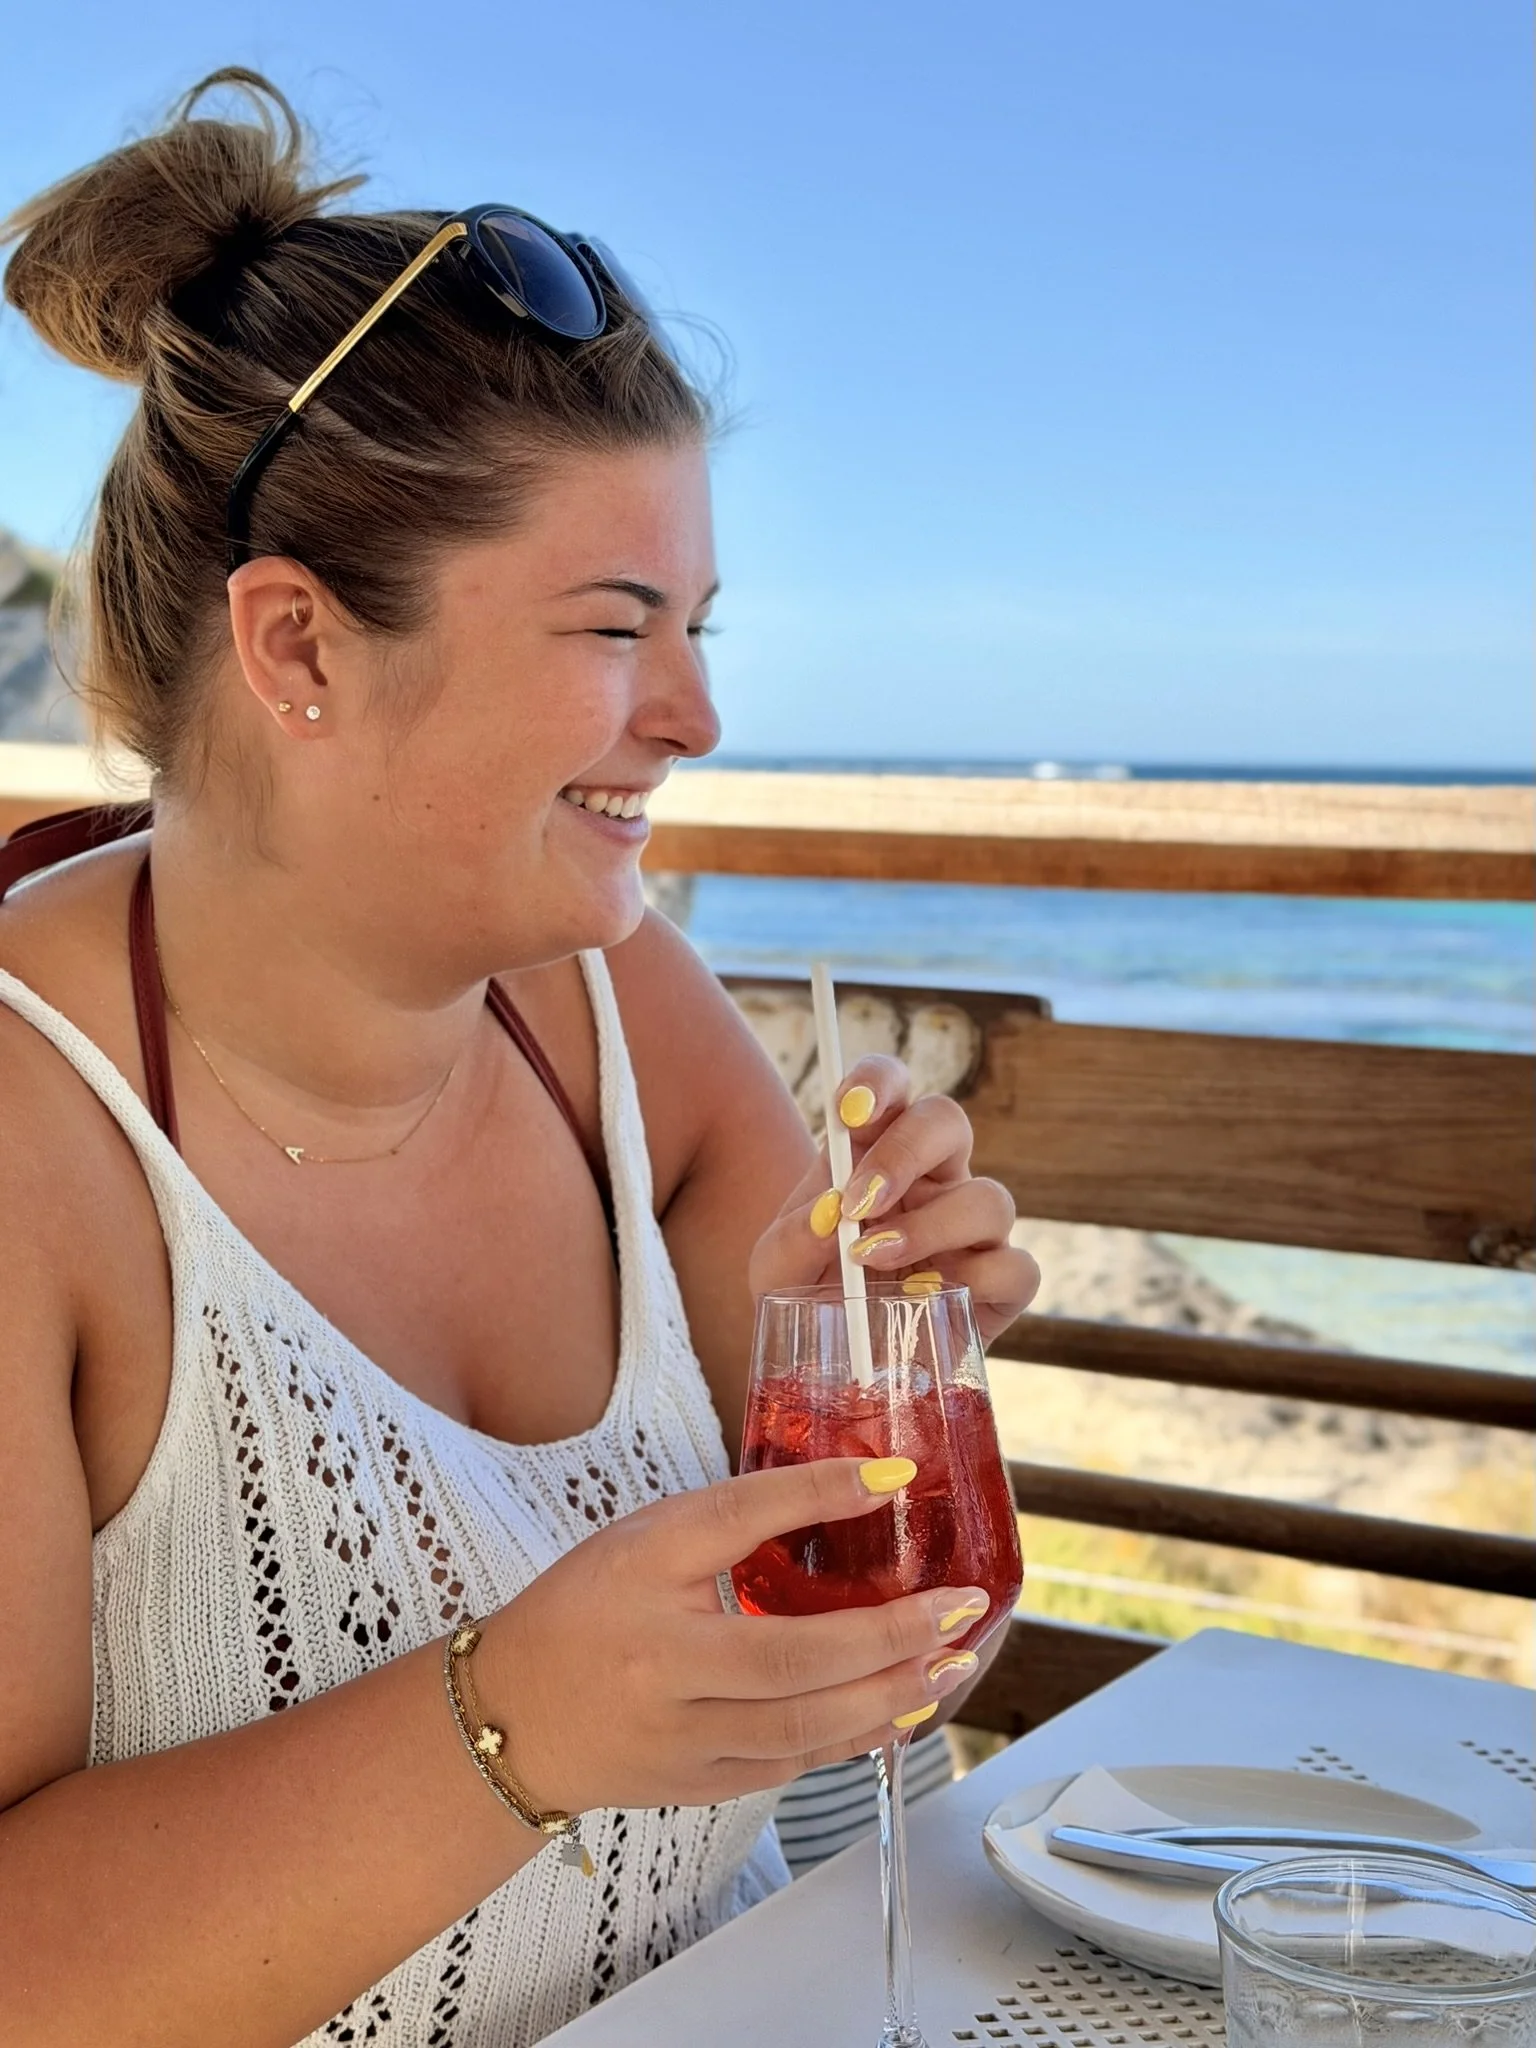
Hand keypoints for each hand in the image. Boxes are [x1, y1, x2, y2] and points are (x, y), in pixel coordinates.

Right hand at [479, 1459, 991, 1813]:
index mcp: (644, 1590)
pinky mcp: (703, 1787)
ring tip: (951, 1662)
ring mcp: (685, 1744)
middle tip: (958, 1606)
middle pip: (792, 1662)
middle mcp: (665, 1676)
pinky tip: (900, 1706)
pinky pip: (795, 1766)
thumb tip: (855, 1484)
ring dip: (891, 1696)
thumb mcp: (648, 1540)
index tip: (894, 1476)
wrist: (511, 1718)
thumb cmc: (583, 1612)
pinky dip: (855, 1737)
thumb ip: (742, 1515)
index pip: (737, 1527)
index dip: (817, 1496)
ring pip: (805, 1732)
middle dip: (890, 1637)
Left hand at [748, 1056, 1039, 1350]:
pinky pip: (1018, 1267)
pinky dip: (978, 1282)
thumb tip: (830, 1213)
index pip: (891, 1087)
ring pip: (990, 1197)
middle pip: (948, 1121)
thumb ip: (792, 1240)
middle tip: (859, 1201)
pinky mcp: (1001, 1285)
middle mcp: (933, 1179)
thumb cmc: (810, 1299)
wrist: (837, 1367)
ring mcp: (973, 1231)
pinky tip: (928, 1302)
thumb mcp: (775, 1272)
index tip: (849, 1110)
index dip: (878, 1082)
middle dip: (904, 1152)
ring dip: (931, 1227)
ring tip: (875, 1260)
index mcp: (875, 1153)